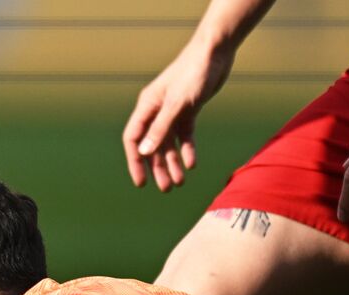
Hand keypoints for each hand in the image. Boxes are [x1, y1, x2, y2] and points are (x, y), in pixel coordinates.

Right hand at [123, 40, 235, 190]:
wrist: (215, 52)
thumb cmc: (193, 73)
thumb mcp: (178, 103)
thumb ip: (161, 128)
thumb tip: (144, 153)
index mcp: (146, 108)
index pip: (133, 140)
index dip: (135, 162)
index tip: (141, 182)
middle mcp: (156, 111)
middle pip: (152, 146)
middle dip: (157, 168)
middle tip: (165, 189)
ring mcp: (172, 111)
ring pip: (168, 143)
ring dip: (173, 163)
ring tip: (179, 183)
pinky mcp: (189, 110)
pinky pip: (185, 135)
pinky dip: (188, 149)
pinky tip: (192, 164)